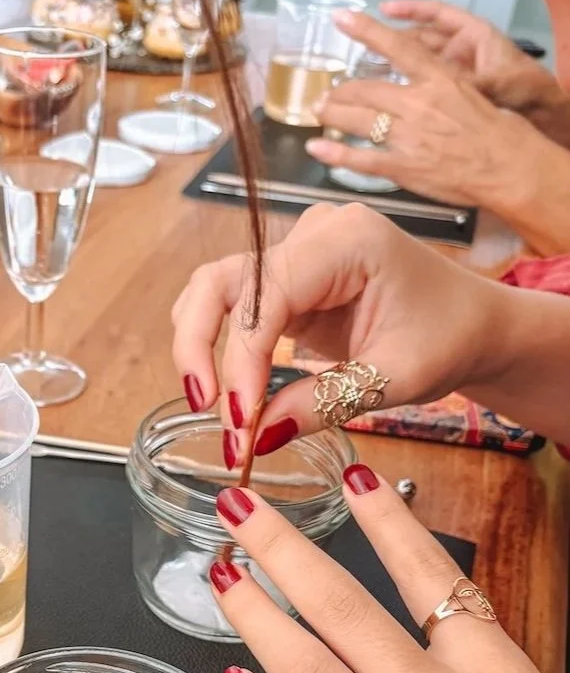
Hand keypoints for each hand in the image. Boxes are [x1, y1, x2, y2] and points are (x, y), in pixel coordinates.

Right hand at [172, 202, 506, 454]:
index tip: (239, 418)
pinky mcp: (286, 284)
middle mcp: (311, 236)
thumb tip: (257, 436)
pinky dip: (221, 353)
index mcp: (347, 240)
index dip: (242, 357)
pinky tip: (232, 395)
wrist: (474, 326)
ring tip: (216, 410)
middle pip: (220, 281)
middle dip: (199, 345)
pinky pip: (234, 312)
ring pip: (214, 293)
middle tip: (205, 408)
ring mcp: (294, 256)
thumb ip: (323, 402)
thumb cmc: (449, 338)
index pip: (265, 295)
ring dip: (201, 349)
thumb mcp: (396, 378)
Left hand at [304, 11, 555, 210]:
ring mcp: (407, 136)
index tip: (341, 18)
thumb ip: (439, 86)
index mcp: (438, 79)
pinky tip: (315, 148)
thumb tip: (416, 84)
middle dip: (341, 91)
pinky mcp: (402, 167)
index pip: (397, 47)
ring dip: (333, 114)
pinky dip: (334, 153)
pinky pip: (360, 159)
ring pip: (358, 120)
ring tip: (319, 111)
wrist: (507, 167)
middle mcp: (417, 103)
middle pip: (366, 90)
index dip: (366, 31)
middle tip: (326, 94)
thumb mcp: (471, 92)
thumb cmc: (497, 129)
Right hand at [382, 0, 569, 149]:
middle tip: (361, 45)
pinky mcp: (448, 95)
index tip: (383, 9)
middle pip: (420, 41)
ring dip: (393, 66)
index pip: (437, 15)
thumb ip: (468, 84)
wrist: (538, 113)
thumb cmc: (523, 89)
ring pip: (417, 64)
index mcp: (473, 36)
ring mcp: (453, 74)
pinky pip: (420, 88)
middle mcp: (460, 52)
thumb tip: (442, 89)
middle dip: (393, 41)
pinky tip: (383, 98)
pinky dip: (403, 90)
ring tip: (364, 72)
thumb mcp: (498, 83)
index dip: (410, 9)